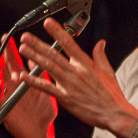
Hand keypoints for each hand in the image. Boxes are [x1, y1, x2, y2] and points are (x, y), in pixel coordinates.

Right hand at [0, 34, 57, 137]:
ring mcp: (7, 97)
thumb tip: (40, 58)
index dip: (12, 50)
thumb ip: (41, 76)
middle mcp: (12, 87)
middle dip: (2, 54)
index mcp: (22, 81)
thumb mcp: (44, 90)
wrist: (40, 133)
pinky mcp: (4, 109)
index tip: (10, 37)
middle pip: (5, 67)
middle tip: (0, 42)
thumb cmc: (42, 112)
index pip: (15, 61)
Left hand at [16, 19, 137, 137]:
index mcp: (85, 64)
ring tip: (23, 48)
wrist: (114, 114)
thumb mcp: (108, 71)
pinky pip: (47, 87)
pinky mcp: (66, 98)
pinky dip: (35, 81)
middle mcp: (76, 72)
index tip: (48, 23)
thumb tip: (100, 43)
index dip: (57, 32)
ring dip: (34, 56)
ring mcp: (69, 84)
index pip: (69, 43)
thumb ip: (100, 55)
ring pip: (49, 67)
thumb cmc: (112, 95)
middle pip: (54, 53)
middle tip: (26, 36)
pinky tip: (25, 76)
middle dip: (38, 43)